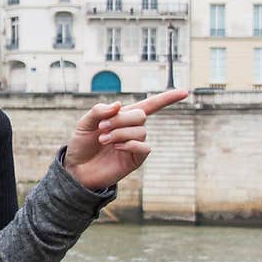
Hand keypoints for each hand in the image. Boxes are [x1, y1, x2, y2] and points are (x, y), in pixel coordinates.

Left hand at [64, 89, 188, 189]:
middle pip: (141, 115)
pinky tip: (116, 147)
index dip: (167, 98)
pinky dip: (130, 144)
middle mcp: (132, 129)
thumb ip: (99, 111)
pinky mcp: (135, 160)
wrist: (76, 168)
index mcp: (122, 117)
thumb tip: (119, 105)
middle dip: (121, 119)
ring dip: (120, 133)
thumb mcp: (84, 123)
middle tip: (102, 129)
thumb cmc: (81, 145)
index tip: (185, 92)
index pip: (150, 105)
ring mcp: (134, 145)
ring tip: (104, 140)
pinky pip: (144, 147)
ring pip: (140, 131)